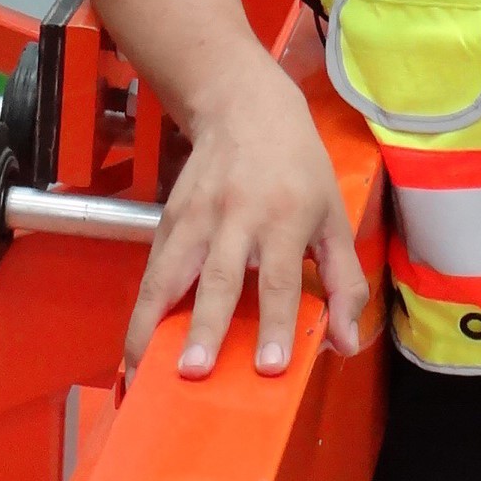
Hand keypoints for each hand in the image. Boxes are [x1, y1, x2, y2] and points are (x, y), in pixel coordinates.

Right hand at [123, 57, 369, 381]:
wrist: (244, 107)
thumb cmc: (298, 169)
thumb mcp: (334, 216)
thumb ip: (343, 281)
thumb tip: (346, 342)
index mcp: (283, 219)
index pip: (279, 279)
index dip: (277, 323)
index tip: (270, 367)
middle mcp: (235, 218)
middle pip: (218, 279)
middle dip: (205, 326)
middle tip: (194, 371)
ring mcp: (195, 218)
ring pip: (170, 275)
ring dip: (153, 324)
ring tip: (140, 372)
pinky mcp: (167, 218)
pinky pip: (152, 270)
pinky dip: (140, 310)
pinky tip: (134, 347)